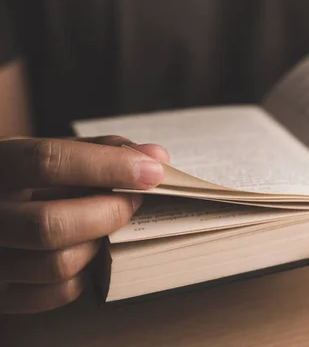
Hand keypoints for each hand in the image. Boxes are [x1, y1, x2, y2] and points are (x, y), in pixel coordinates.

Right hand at [0, 136, 168, 313]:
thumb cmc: (26, 178)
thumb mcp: (48, 153)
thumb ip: (98, 151)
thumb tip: (155, 157)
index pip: (48, 163)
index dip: (107, 167)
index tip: (151, 171)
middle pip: (51, 224)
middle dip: (109, 213)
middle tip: (136, 200)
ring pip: (58, 263)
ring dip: (99, 243)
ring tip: (107, 224)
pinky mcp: (3, 296)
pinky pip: (56, 293)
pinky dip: (85, 273)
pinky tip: (87, 250)